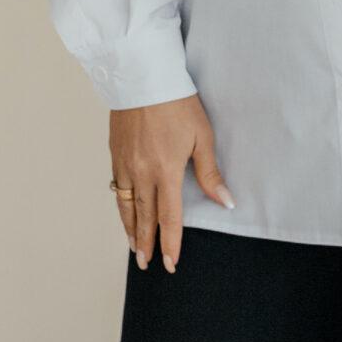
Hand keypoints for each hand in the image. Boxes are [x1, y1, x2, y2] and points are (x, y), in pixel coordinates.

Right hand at [109, 93, 232, 271]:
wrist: (143, 76)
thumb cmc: (178, 103)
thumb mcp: (202, 137)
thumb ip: (211, 173)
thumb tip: (225, 202)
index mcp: (166, 170)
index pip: (169, 217)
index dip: (171, 242)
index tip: (171, 263)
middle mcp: (142, 172)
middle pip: (144, 217)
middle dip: (146, 243)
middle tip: (147, 265)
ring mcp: (125, 163)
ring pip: (127, 206)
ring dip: (130, 229)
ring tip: (133, 248)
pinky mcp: (115, 153)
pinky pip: (117, 188)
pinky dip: (121, 206)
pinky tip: (125, 214)